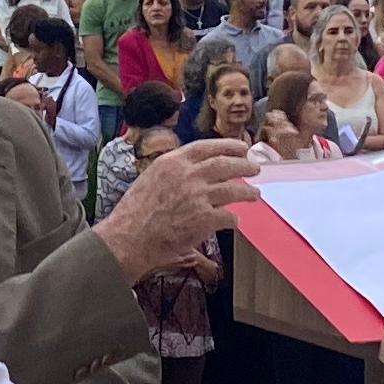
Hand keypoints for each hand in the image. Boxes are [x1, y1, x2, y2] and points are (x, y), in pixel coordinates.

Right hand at [95, 138, 266, 281]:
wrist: (128, 238)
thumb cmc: (134, 213)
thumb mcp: (151, 179)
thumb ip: (174, 172)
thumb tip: (195, 171)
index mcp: (173, 162)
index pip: (208, 147)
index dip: (228, 145)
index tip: (241, 147)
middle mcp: (187, 175)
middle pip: (226, 164)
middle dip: (244, 165)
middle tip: (255, 168)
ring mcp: (198, 196)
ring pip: (233, 189)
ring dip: (247, 192)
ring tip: (254, 194)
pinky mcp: (204, 219)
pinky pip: (229, 216)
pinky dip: (235, 220)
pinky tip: (236, 222)